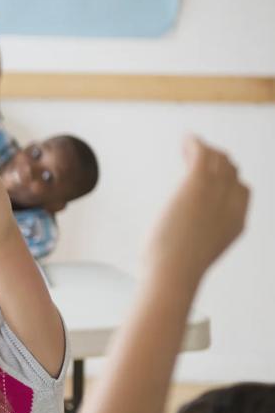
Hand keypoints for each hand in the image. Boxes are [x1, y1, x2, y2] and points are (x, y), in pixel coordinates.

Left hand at [146, 135, 248, 285]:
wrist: (174, 272)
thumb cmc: (174, 272)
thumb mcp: (191, 256)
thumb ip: (191, 244)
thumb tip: (171, 246)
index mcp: (236, 223)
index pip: (241, 190)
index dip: (227, 179)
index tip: (210, 175)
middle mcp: (232, 204)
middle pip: (231, 171)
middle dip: (216, 161)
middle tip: (194, 157)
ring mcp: (216, 193)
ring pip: (219, 159)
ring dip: (205, 150)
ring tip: (186, 147)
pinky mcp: (198, 184)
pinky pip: (202, 153)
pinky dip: (194, 143)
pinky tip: (185, 139)